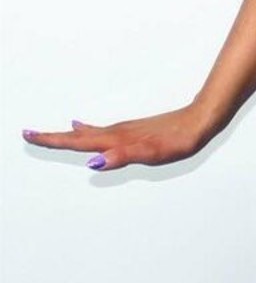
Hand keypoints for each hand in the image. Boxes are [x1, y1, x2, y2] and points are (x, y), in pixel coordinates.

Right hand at [22, 104, 218, 171]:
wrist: (200, 120)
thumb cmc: (178, 139)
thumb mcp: (152, 153)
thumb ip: (123, 156)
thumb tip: (94, 162)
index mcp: (117, 140)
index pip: (78, 141)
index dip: (53, 140)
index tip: (29, 133)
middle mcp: (117, 132)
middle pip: (78, 136)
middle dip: (53, 136)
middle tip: (28, 133)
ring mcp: (125, 130)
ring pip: (89, 133)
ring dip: (68, 134)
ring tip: (52, 133)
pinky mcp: (134, 130)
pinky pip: (102, 130)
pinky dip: (87, 130)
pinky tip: (85, 126)